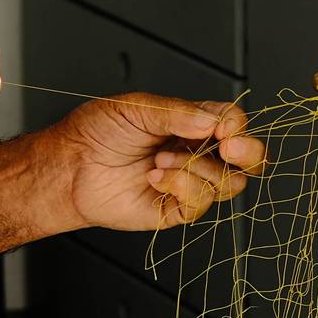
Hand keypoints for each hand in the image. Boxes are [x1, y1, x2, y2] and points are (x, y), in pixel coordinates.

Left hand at [50, 93, 266, 231]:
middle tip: (229, 148)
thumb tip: (215, 122)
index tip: (224, 128)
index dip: (236, 126)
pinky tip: (154, 178)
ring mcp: (191, 183)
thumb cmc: (97, 133)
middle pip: (248, 159)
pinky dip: (180, 187)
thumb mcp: (138, 108)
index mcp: (193, 123)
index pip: (234, 123)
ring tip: (160, 161)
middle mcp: (197, 153)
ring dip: (196, 169)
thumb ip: (179, 112)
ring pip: (229, 183)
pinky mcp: (178, 209)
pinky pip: (201, 203)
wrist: (70, 168)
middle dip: (248, 153)